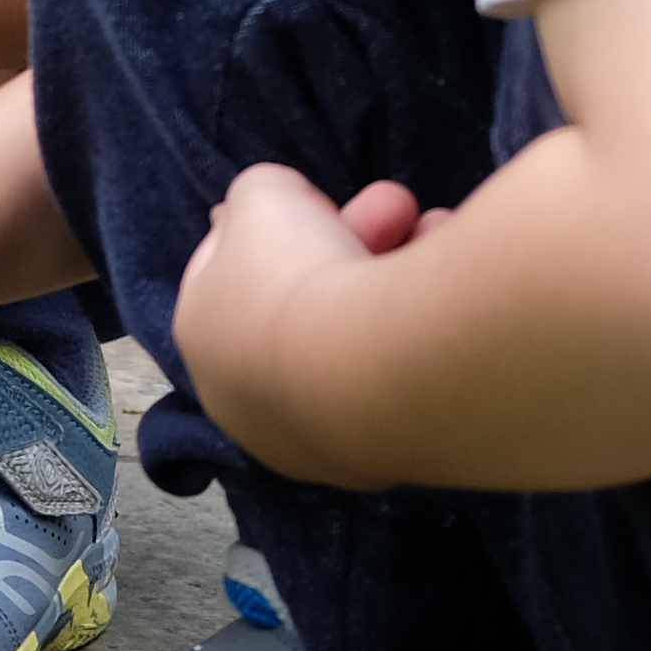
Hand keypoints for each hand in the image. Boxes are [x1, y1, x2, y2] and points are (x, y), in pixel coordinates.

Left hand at [166, 163, 437, 485]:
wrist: (370, 372)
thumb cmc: (295, 274)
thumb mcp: (262, 195)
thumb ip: (261, 194)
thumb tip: (279, 207)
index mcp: (201, 338)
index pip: (227, 272)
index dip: (269, 226)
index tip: (313, 199)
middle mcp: (250, 399)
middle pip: (304, 301)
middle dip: (353, 239)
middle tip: (397, 205)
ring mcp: (315, 436)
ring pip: (359, 337)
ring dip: (397, 274)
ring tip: (435, 229)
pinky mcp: (377, 456)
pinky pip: (401, 373)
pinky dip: (425, 326)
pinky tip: (449, 287)